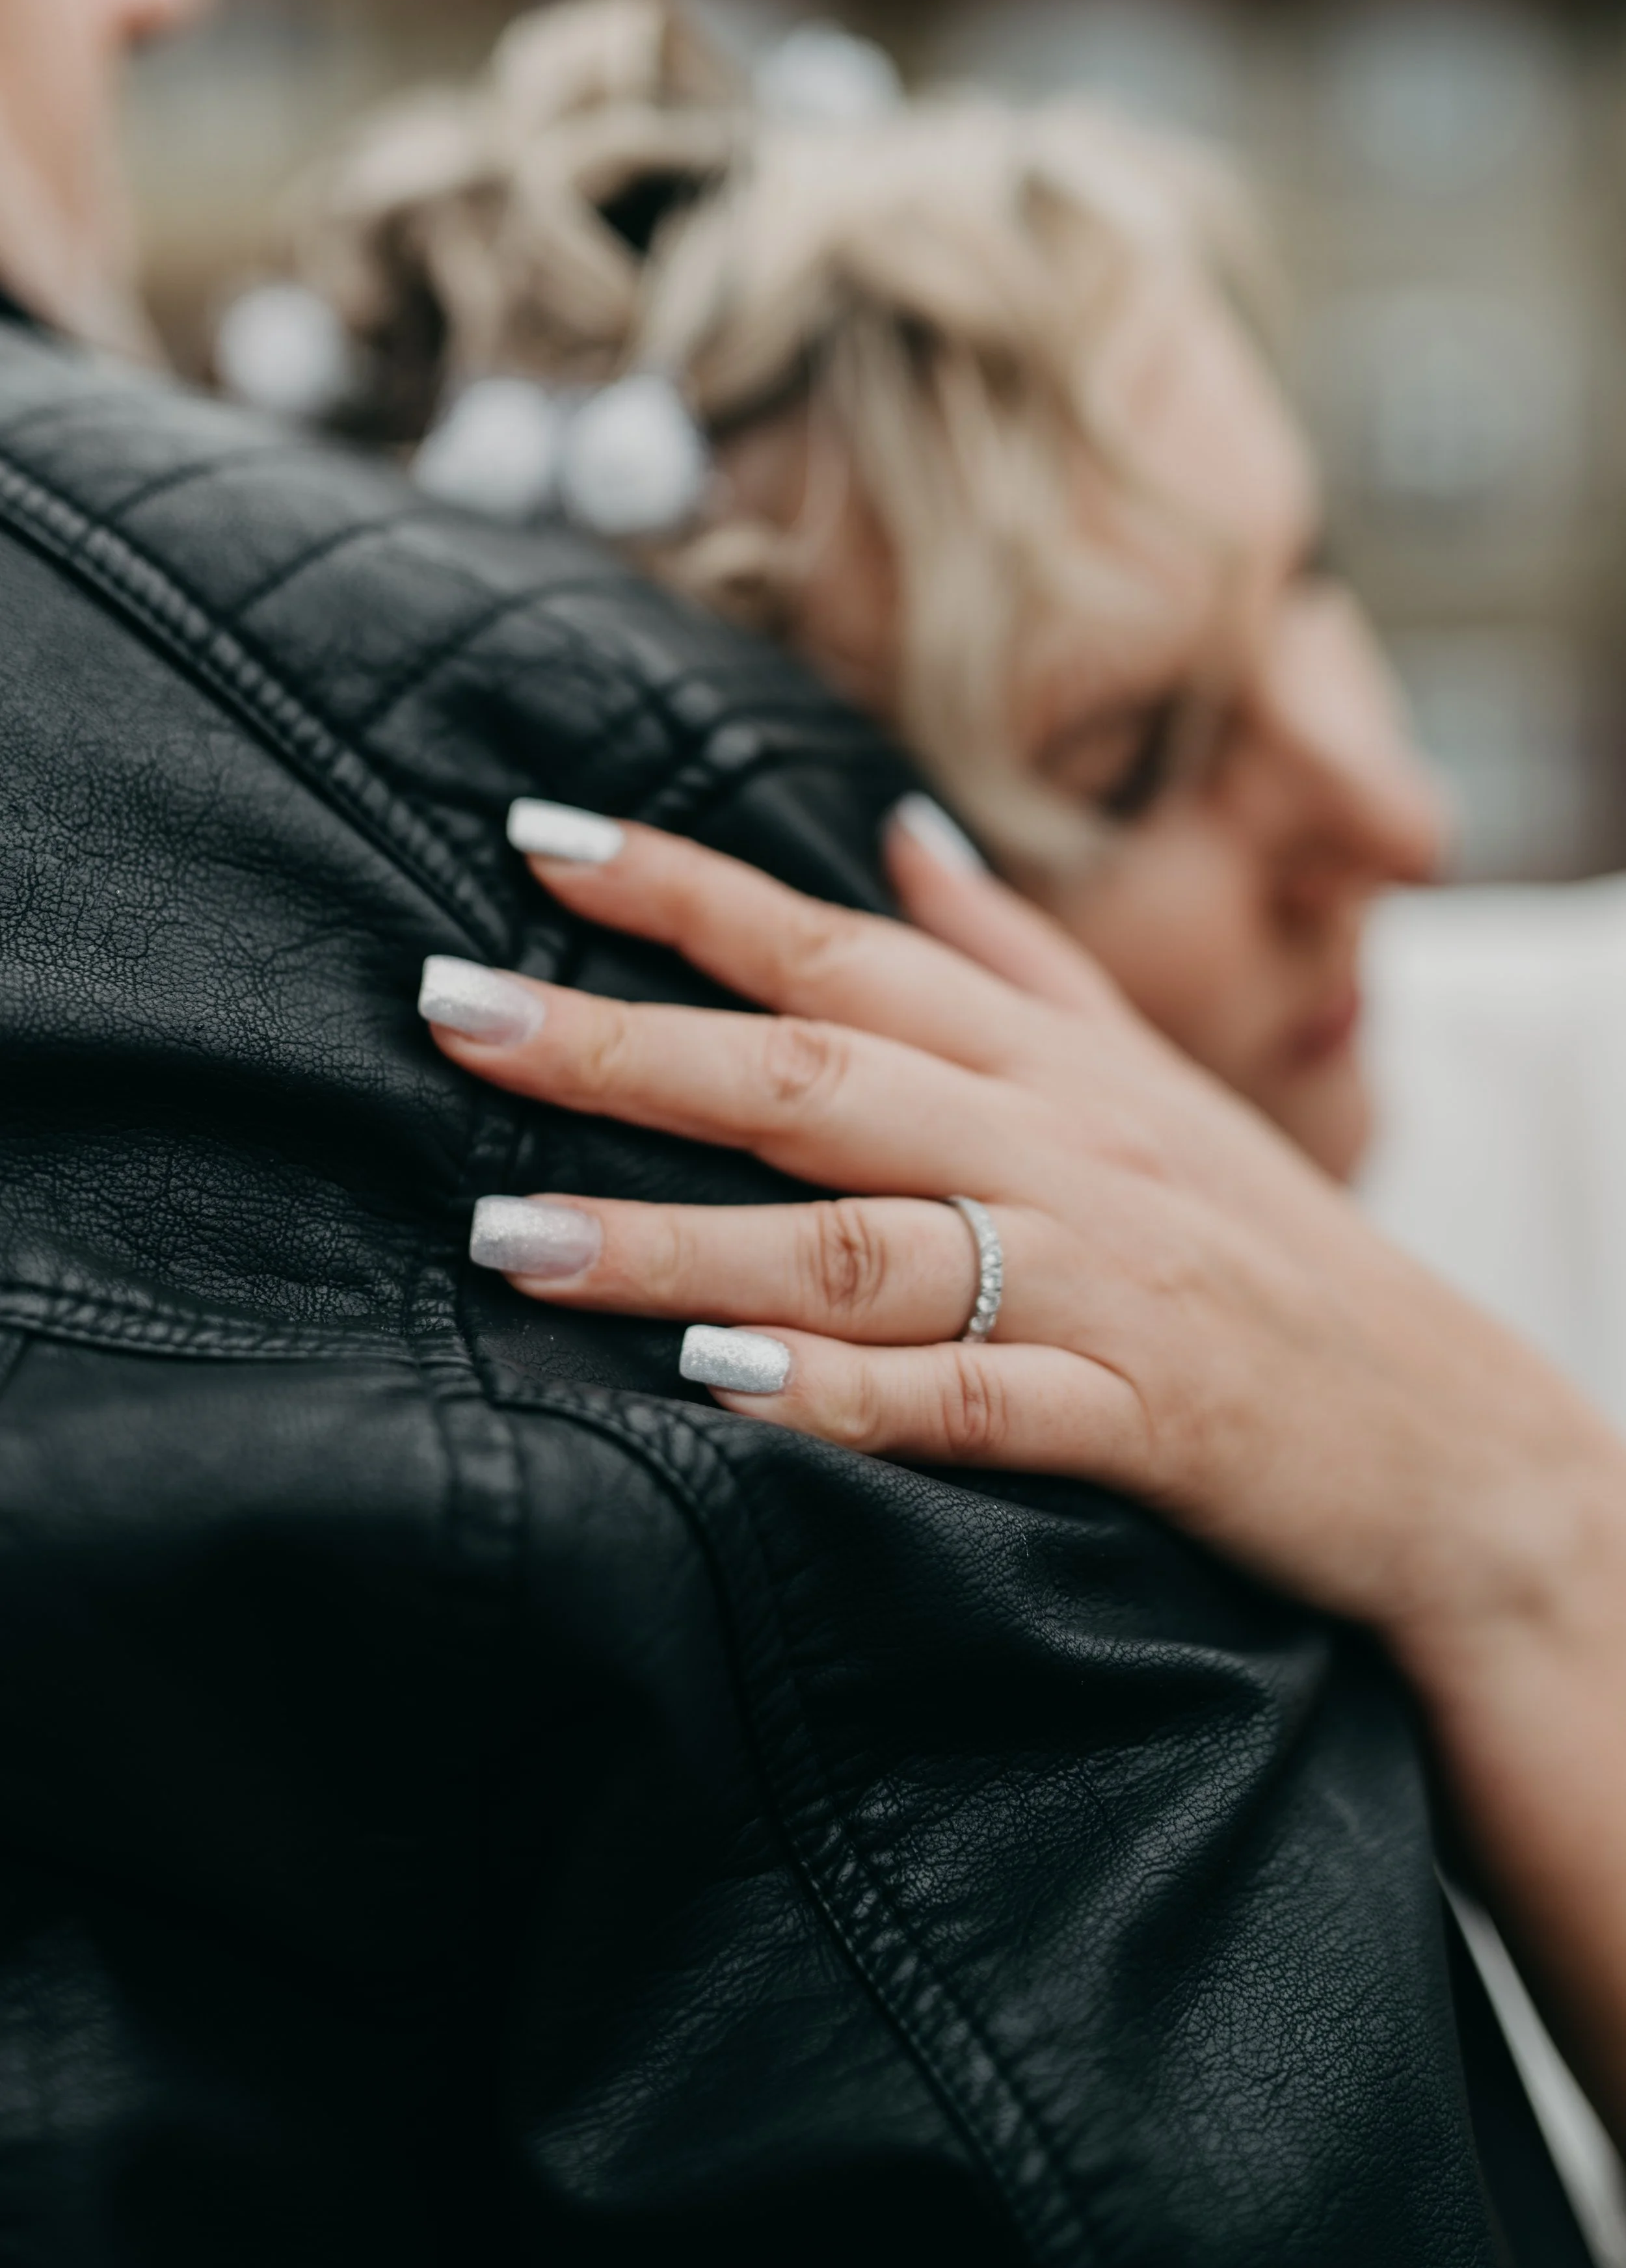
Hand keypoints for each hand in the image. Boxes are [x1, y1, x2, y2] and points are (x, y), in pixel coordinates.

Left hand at [422, 802, 1625, 2131]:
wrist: (1457, 1438)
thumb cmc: (1271, 1247)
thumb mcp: (1151, 1079)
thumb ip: (1015, 957)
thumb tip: (888, 829)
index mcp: (1051, 1063)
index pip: (840, 950)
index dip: (687, 891)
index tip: (532, 840)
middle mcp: (1062, 1147)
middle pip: (815, 1077)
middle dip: (624, 1046)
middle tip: (453, 1014)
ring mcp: (1100, 1280)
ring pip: (860, 1243)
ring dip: (679, 1242)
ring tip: (507, 1238)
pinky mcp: (1139, 1418)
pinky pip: (974, 1401)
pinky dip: (848, 1392)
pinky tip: (721, 1389)